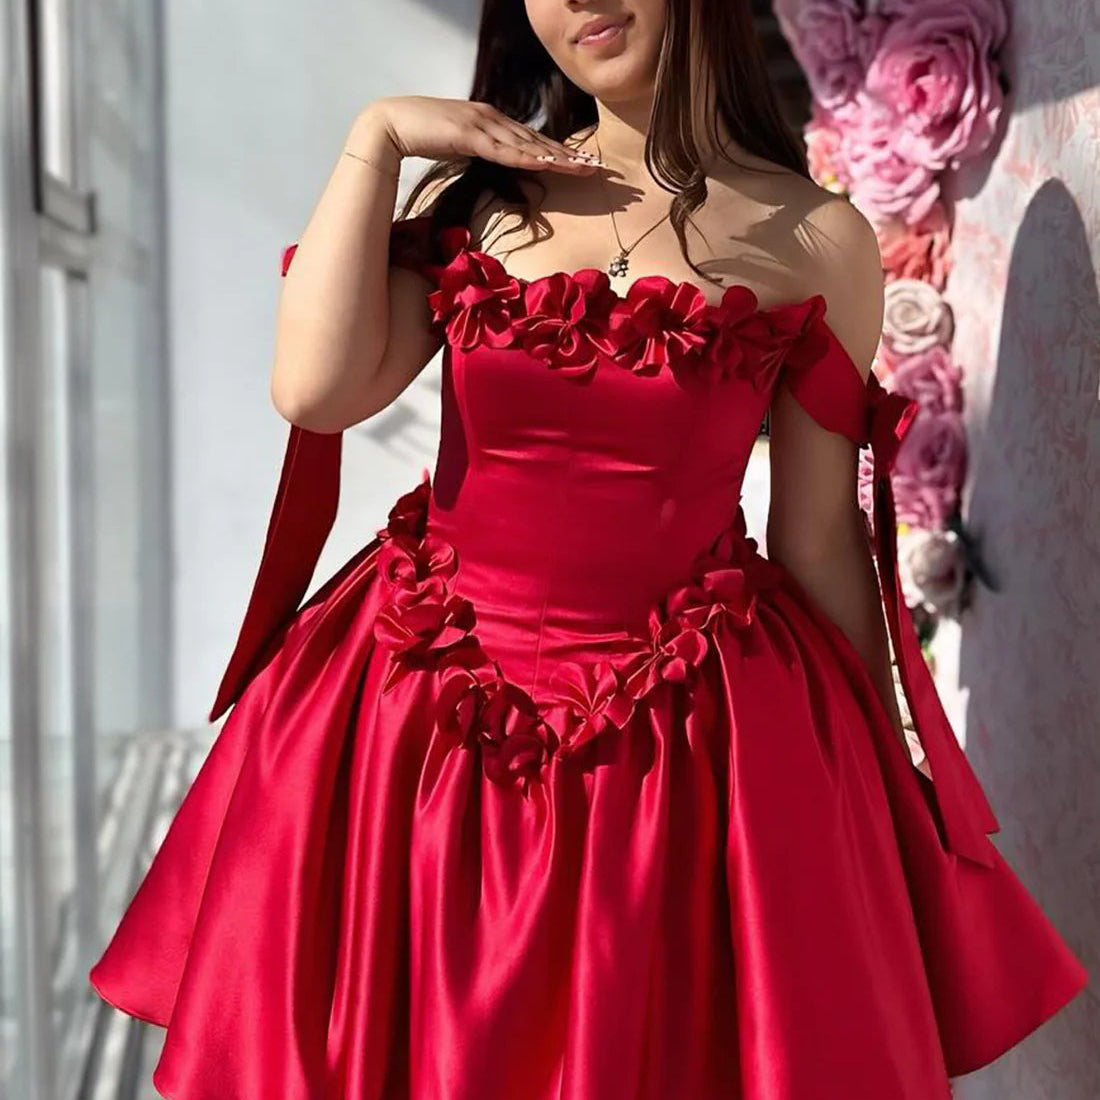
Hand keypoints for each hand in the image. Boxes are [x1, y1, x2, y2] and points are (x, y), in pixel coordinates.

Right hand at [370, 95, 605, 175]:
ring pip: (527, 144)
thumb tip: (494, 163)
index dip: (558, 150)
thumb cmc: (421, 135)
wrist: (390, 123)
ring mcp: (482, 124)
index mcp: (491, 120)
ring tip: (582, 167)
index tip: (581, 161)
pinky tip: (546, 164)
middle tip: (596, 165)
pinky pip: (503, 150)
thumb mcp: (458, 144)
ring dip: (556, 157)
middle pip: (537, 139)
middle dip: (568, 154)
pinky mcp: (469, 135)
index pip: (531, 138)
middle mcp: (492, 117)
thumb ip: (479, 150)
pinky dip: (526, 157)